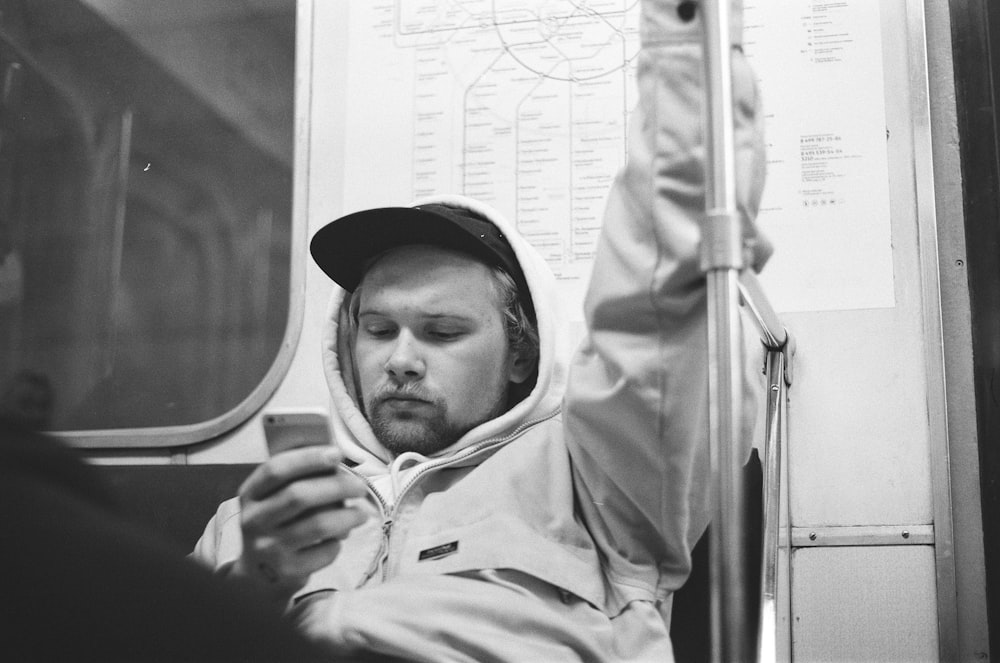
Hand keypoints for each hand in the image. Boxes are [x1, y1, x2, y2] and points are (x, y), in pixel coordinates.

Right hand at [234, 446, 369, 599]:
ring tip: (361, 514)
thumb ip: (296, 479)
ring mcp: (269, 548)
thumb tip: (336, 459)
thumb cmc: (276, 524)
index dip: (307, 458)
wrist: (258, 575)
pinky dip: (338, 542)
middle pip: (299, 495)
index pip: (275, 470)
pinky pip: (324, 551)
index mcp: (251, 495)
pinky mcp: (288, 571)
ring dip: (348, 516)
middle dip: (337, 486)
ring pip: (318, 525)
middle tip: (360, 486)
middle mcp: (254, 521)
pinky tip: (340, 537)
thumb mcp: (273, 500)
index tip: (337, 453)